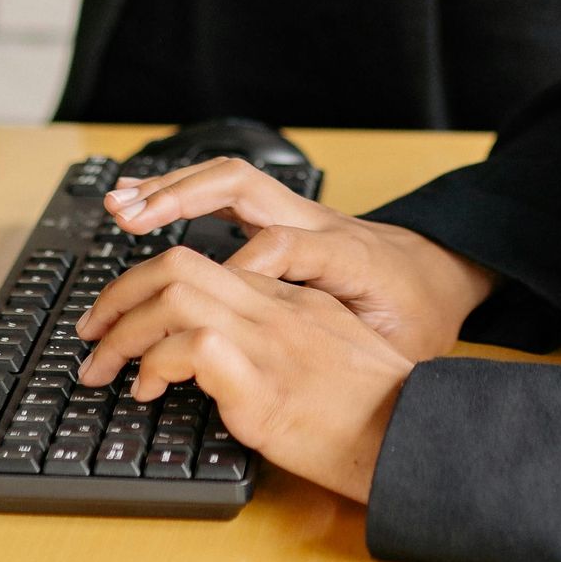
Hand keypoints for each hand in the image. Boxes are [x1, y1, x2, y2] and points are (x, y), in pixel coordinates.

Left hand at [75, 242, 411, 503]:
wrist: (413, 437)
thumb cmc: (378, 413)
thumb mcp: (331, 355)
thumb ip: (286, 341)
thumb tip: (229, 361)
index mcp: (289, 299)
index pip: (202, 267)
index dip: (148, 287)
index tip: (121, 320)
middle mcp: (274, 308)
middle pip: (176, 265)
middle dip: (118, 294)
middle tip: (90, 333)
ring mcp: (267, 341)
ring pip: (172, 296)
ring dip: (122, 329)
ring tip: (103, 367)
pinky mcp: (261, 383)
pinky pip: (189, 347)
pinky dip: (154, 364)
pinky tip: (147, 391)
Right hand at [88, 156, 496, 359]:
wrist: (441, 273)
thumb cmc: (419, 315)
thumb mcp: (401, 346)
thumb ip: (359, 355)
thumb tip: (314, 382)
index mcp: (348, 257)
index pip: (286, 246)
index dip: (244, 268)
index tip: (205, 301)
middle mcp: (318, 222)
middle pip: (246, 186)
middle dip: (184, 198)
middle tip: (131, 219)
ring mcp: (299, 211)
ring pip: (230, 179)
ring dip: (171, 189)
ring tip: (119, 205)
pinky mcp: (285, 214)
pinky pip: (228, 189)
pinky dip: (180, 191)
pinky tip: (139, 198)